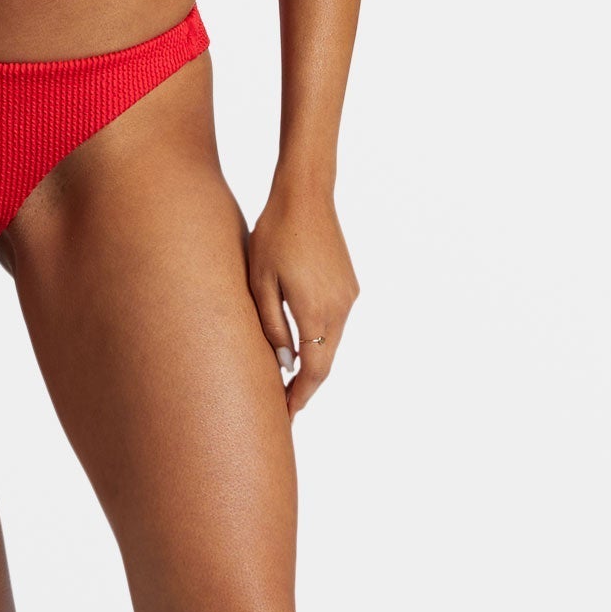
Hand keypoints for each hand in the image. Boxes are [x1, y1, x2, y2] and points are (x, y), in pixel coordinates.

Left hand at [246, 181, 358, 420]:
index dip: (300, 397)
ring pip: (331, 341)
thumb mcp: (260, 282)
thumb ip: (272, 327)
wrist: (306, 194)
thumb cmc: (274, 234)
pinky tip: (301, 342)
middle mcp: (341, 308)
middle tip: (284, 407)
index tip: (286, 417)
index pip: (313, 371)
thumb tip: (284, 363)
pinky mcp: (350, 284)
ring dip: (313, 361)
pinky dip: (319, 338)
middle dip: (306, 386)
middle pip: (326, 361)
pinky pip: (335, 321)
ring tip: (287, 379)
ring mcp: (349, 295)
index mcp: (317, 311)